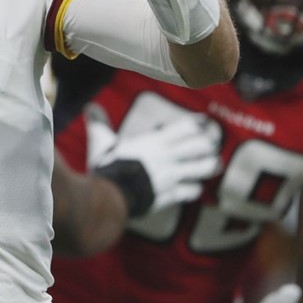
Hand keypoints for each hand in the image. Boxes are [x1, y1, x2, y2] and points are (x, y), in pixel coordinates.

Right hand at [91, 117, 220, 215]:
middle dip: (207, 145)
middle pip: (200, 146)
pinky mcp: (170, 196)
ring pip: (202, 169)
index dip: (197, 123)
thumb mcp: (101, 142)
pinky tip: (193, 188)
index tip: (204, 122)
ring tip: (212, 164)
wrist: (110, 196)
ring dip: (208, 166)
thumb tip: (90, 106)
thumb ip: (99, 124)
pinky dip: (194, 189)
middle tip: (209, 145)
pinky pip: (191, 191)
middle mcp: (167, 157)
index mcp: (154, 142)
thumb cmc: (107, 166)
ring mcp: (171, 177)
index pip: (185, 127)